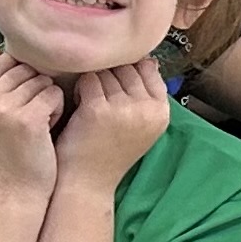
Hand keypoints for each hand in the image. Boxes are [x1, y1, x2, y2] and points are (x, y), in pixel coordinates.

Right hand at [0, 47, 63, 202]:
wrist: (11, 193)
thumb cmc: (5, 152)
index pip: (4, 61)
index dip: (23, 77)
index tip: (24, 100)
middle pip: (25, 69)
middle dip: (36, 88)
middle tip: (33, 114)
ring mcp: (4, 108)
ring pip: (42, 81)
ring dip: (47, 100)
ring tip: (39, 123)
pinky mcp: (28, 120)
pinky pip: (54, 95)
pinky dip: (56, 110)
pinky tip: (47, 129)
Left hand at [53, 59, 171, 190]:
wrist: (88, 182)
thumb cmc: (110, 151)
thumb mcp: (141, 125)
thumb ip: (146, 95)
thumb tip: (147, 59)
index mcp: (162, 112)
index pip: (149, 70)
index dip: (129, 71)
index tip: (117, 84)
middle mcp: (147, 109)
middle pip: (127, 68)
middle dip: (110, 75)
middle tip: (100, 93)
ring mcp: (124, 109)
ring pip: (106, 72)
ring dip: (94, 80)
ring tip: (89, 99)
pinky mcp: (98, 110)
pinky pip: (88, 80)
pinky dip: (79, 88)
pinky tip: (78, 102)